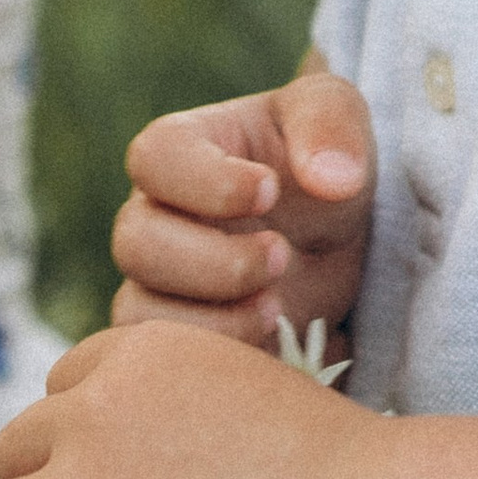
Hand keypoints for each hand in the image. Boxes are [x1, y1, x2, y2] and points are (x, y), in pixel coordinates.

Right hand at [111, 68, 374, 349]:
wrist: (341, 239)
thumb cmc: (325, 161)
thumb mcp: (338, 116)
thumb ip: (331, 126)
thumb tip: (332, 179)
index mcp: (182, 150)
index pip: (154, 159)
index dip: (205, 180)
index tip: (270, 190)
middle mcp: (155, 216)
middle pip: (136, 243)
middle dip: (214, 260)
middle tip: (282, 256)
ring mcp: (160, 283)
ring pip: (139, 311)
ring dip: (212, 319)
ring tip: (279, 307)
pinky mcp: (180, 337)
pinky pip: (165, 362)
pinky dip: (217, 361)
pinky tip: (274, 345)